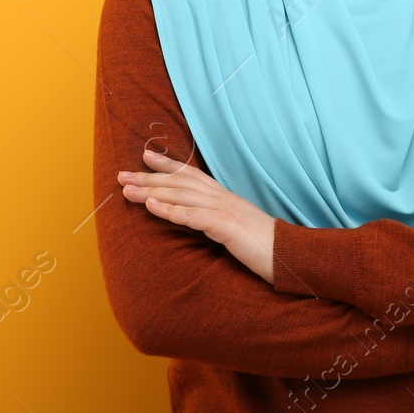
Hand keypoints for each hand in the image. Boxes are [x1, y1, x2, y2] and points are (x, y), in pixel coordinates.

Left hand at [118, 148, 276, 283]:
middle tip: (122, 175)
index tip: (146, 156)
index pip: (192, 175)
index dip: (168, 164)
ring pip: (181, 195)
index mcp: (225, 198)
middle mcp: (223, 198)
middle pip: (180, 181)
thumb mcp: (239, 229)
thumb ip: (220, 221)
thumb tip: (203, 222)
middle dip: (149, 177)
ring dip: (151, 191)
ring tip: (127, 190)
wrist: (292, 256)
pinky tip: (151, 206)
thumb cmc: (266, 248)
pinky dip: (170, 210)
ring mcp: (225, 210)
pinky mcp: (226, 226)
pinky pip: (193, 216)